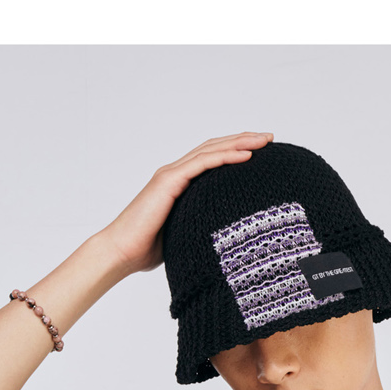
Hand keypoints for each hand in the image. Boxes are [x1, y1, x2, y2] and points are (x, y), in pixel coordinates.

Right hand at [114, 135, 272, 278]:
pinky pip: (202, 164)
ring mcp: (171, 174)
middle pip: (214, 148)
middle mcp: (174, 173)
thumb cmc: (147, 248)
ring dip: (240, 143)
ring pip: (211, 151)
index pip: (211, 158)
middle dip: (243, 140)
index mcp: (178, 183)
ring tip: (264, 140)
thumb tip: (224, 237)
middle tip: (269, 138)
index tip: (260, 150)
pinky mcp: (168, 181)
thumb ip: (200, 225)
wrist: (121, 252)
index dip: (235, 150)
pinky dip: (225, 157)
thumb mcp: (184, 232)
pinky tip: (246, 155)